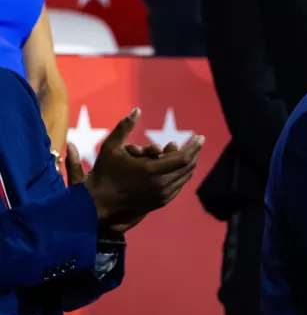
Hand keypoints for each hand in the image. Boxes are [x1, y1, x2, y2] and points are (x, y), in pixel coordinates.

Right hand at [78, 108, 204, 231]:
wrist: (98, 204)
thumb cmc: (104, 173)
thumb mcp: (111, 147)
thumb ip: (124, 127)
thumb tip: (137, 110)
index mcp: (151, 170)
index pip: (183, 158)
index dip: (194, 147)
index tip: (200, 137)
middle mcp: (160, 185)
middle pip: (188, 167)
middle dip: (194, 153)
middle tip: (196, 142)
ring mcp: (162, 195)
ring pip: (185, 177)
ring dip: (188, 163)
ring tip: (187, 151)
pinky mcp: (160, 202)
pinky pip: (178, 186)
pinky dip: (181, 174)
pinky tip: (180, 166)